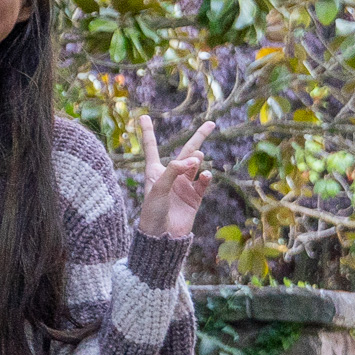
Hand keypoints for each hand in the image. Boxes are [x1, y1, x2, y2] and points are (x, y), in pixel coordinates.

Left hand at [134, 116, 214, 238]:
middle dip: (198, 138)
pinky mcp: (195, 197)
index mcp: (155, 171)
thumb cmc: (152, 212)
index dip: (148, 132)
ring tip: (197, 159)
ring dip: (197, 159)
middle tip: (210, 124)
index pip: (152, 147)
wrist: (162, 237)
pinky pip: (203, 182)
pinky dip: (205, 176)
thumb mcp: (157, 189)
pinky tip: (204, 174)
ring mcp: (184, 185)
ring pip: (196, 165)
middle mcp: (171, 175)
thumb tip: (192, 159)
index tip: (144, 117)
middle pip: (186, 152)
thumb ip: (173, 171)